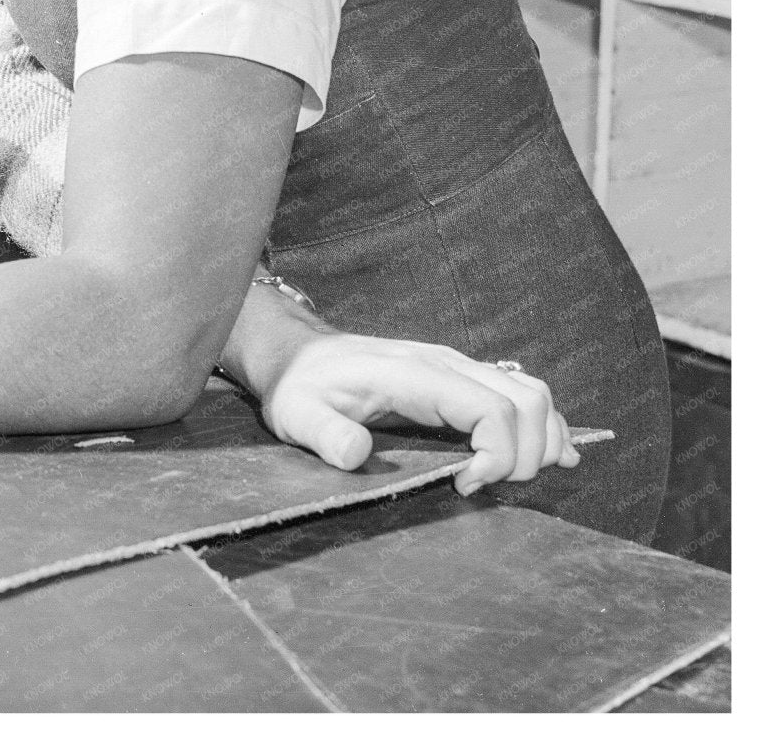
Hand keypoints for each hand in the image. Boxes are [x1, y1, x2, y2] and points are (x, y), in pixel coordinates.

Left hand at [259, 329, 579, 493]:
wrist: (298, 356)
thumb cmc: (300, 386)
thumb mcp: (297, 414)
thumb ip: (324, 433)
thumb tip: (353, 454)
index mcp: (415, 374)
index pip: (493, 409)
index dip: (498, 456)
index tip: (465, 485)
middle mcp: (446, 364)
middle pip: (528, 401)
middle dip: (527, 455)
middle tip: (486, 486)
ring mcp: (457, 367)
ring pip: (532, 394)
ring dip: (542, 440)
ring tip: (512, 477)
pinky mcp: (460, 378)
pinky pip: (519, 394)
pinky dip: (541, 426)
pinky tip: (544, 455)